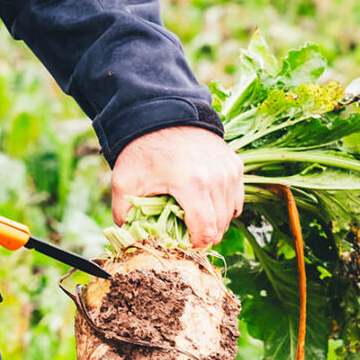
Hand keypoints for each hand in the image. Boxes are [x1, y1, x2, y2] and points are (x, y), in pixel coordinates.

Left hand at [111, 127, 244, 248]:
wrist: (163, 115)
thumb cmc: (143, 150)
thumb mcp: (124, 182)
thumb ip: (124, 215)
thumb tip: (132, 239)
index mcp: (192, 184)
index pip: (206, 231)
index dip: (195, 245)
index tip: (183, 245)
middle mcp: (217, 177)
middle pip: (220, 226)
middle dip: (203, 236)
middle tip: (185, 234)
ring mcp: (230, 170)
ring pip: (230, 214)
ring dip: (214, 223)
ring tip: (194, 219)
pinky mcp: (235, 164)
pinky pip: (235, 199)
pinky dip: (223, 207)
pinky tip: (205, 203)